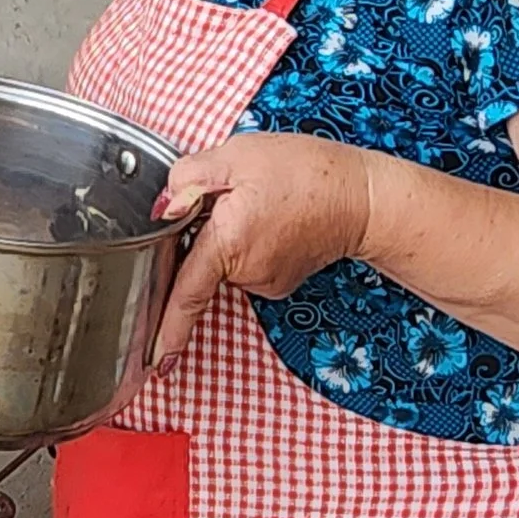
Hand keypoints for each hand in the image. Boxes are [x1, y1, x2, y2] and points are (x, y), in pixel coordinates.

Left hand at [147, 135, 376, 369]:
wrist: (363, 197)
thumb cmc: (307, 172)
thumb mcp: (237, 156)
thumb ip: (188, 178)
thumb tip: (164, 205)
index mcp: (229, 243)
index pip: (186, 293)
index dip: (167, 328)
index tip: (154, 361)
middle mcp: (246, 272)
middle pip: (201, 261)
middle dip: (203, 230)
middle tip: (232, 195)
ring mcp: (265, 281)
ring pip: (225, 259)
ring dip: (228, 233)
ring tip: (259, 201)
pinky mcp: (279, 280)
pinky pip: (247, 261)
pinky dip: (250, 241)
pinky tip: (272, 217)